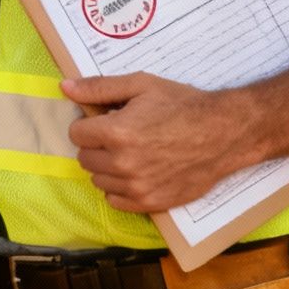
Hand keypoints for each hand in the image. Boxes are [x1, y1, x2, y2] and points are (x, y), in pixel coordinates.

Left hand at [62, 73, 260, 213]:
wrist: (223, 133)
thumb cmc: (182, 105)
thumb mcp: (141, 85)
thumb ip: (99, 88)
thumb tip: (65, 87)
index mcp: (116, 132)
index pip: (76, 133)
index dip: (89, 124)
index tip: (106, 119)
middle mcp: (122, 163)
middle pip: (84, 157)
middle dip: (96, 144)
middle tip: (121, 134)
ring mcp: (136, 187)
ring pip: (97, 180)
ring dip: (107, 166)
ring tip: (132, 152)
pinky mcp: (150, 203)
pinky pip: (115, 200)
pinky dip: (120, 187)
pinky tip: (138, 171)